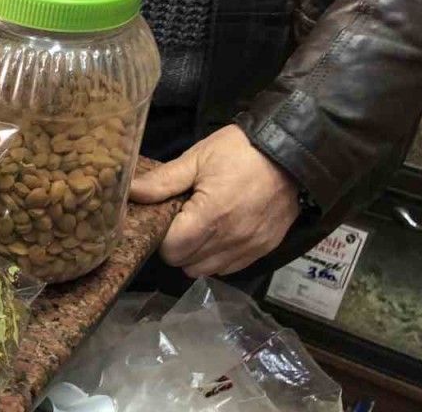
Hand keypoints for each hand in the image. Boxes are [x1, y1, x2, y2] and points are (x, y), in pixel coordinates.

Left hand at [130, 124, 299, 277]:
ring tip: (200, 227)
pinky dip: (219, 257)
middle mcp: (231, 239)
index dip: (161, 236)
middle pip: (186, 263)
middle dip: (177, 245)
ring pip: (207, 270)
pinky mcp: (265, 248)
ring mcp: (250, 246)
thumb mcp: (197, 158)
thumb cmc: (239, 151)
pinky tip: (219, 233)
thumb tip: (130, 191)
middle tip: (181, 220)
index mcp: (211, 216)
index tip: (166, 218)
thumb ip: (162, 181)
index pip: (171, 250)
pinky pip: (231, 267)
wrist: (291, 152)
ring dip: (197, 255)